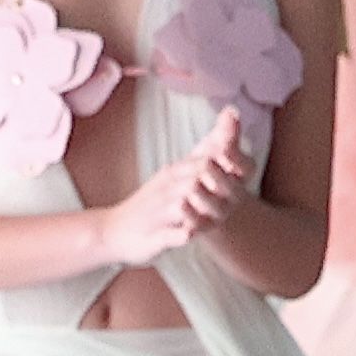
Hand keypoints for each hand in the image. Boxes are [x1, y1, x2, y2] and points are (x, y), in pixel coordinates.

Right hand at [91, 113, 248, 268]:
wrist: (114, 229)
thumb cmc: (152, 202)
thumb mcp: (175, 175)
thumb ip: (203, 152)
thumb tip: (230, 118)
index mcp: (175, 174)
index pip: (205, 158)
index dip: (226, 158)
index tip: (242, 158)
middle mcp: (167, 190)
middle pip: (196, 176)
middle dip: (217, 179)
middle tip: (235, 184)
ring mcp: (160, 214)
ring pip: (181, 204)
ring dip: (199, 204)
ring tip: (216, 209)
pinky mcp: (154, 237)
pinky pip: (168, 235)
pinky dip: (179, 235)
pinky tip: (189, 235)